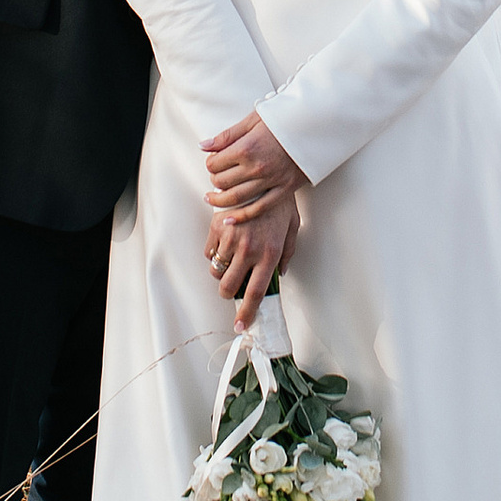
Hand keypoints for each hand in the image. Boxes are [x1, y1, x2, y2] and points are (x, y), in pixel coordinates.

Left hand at [203, 110, 304, 218]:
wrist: (315, 125)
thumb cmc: (283, 119)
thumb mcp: (252, 120)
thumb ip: (227, 136)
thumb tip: (203, 146)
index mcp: (246, 148)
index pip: (215, 164)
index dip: (210, 163)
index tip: (213, 161)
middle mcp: (256, 167)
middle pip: (222, 182)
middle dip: (214, 180)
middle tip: (215, 177)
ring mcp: (271, 181)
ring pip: (236, 198)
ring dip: (220, 200)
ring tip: (211, 198)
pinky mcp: (284, 190)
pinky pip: (259, 208)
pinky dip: (241, 216)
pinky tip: (228, 219)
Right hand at [206, 192, 298, 323]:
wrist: (264, 175)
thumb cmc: (280, 203)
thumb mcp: (292, 230)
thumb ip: (286, 255)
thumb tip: (279, 274)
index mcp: (269, 254)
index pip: (256, 293)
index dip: (247, 313)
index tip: (240, 325)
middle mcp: (249, 250)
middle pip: (229, 287)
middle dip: (228, 293)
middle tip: (232, 287)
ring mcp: (231, 239)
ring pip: (216, 270)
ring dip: (221, 272)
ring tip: (230, 261)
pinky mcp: (217, 227)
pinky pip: (209, 252)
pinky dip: (214, 253)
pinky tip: (224, 243)